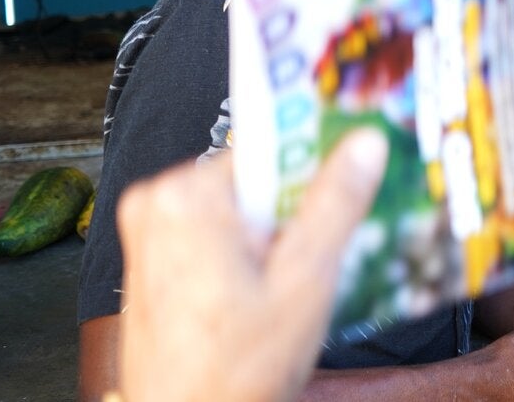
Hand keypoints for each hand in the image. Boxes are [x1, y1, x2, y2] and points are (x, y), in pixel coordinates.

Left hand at [117, 128, 388, 401]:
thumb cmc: (235, 370)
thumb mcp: (305, 281)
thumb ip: (335, 204)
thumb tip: (365, 143)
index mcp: (186, 197)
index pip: (273, 149)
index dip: (312, 179)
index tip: (337, 199)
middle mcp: (157, 202)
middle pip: (256, 179)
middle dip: (291, 215)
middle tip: (304, 264)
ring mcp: (149, 229)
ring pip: (241, 207)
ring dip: (272, 237)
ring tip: (280, 288)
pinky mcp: (153, 254)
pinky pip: (217, 230)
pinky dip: (246, 253)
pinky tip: (259, 294)